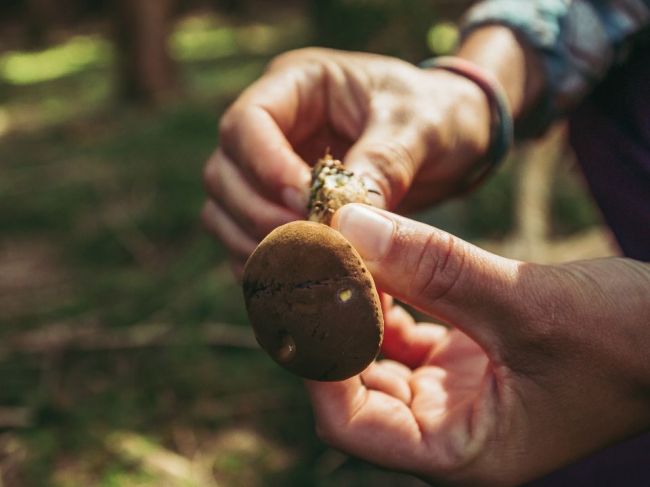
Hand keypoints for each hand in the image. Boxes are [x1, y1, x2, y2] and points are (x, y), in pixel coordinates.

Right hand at [202, 48, 490, 273]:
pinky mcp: (279, 209)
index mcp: (298, 85)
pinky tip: (300, 283)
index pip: (247, 122)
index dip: (265, 167)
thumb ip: (381, 165)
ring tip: (307, 270)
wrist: (449, 139)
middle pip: (225, 173)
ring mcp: (269, 170)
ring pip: (226, 212)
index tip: (304, 204)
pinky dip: (267, 265)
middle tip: (310, 245)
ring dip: (257, 246)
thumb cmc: (436, 114)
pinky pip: (248, 240)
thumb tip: (343, 221)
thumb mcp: (419, 127)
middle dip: (260, 215)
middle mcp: (273, 127)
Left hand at [306, 204, 649, 485]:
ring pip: (378, 356)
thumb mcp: (526, 303)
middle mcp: (450, 429)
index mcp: (461, 451)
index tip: (306, 292)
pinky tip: (383, 261)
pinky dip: (390, 298)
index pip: (351, 422)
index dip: (319, 360)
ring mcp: (456, 395)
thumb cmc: (629, 341)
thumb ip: (435, 267)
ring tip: (343, 253)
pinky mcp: (467, 360)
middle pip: (355, 387)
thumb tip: (350, 226)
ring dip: (358, 306)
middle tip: (311, 263)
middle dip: (331, 326)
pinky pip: (408, 333)